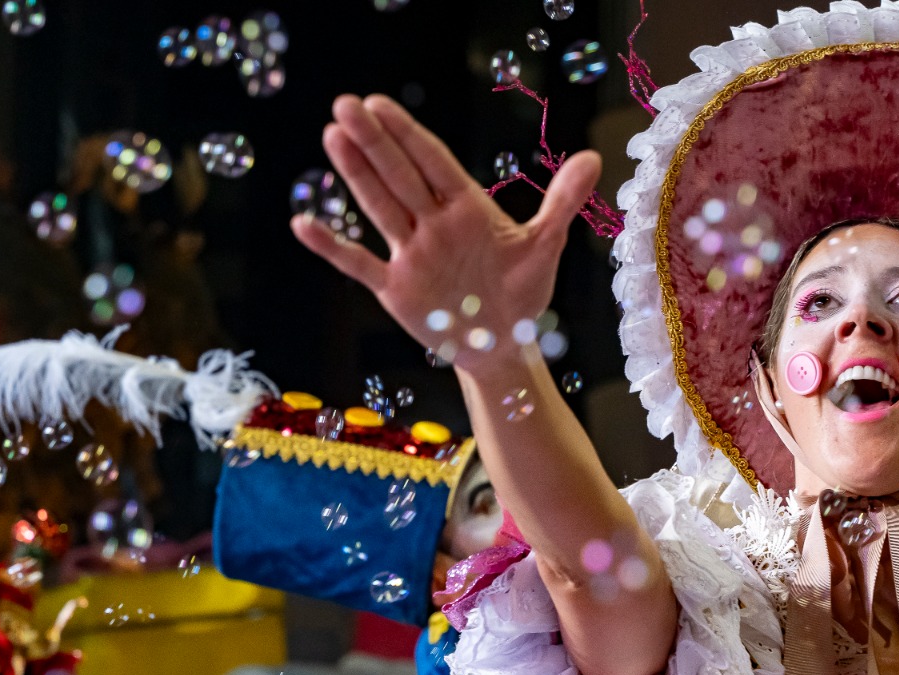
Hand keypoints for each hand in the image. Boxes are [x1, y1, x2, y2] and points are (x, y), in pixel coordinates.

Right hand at [292, 94, 600, 370]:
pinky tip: (303, 224)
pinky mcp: (396, 288)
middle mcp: (433, 224)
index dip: (408, 134)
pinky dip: (332, 247)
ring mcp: (411, 254)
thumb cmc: (523, 294)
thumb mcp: (546, 246)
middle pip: (400, 175)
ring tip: (332, 135)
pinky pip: (359, 264)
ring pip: (379, 207)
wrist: (505, 346)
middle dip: (374, 141)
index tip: (380, 104)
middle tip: (346, 104)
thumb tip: (595, 157)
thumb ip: (563, 201)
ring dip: (356, 174)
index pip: (432, 162)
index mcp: (466, 209)